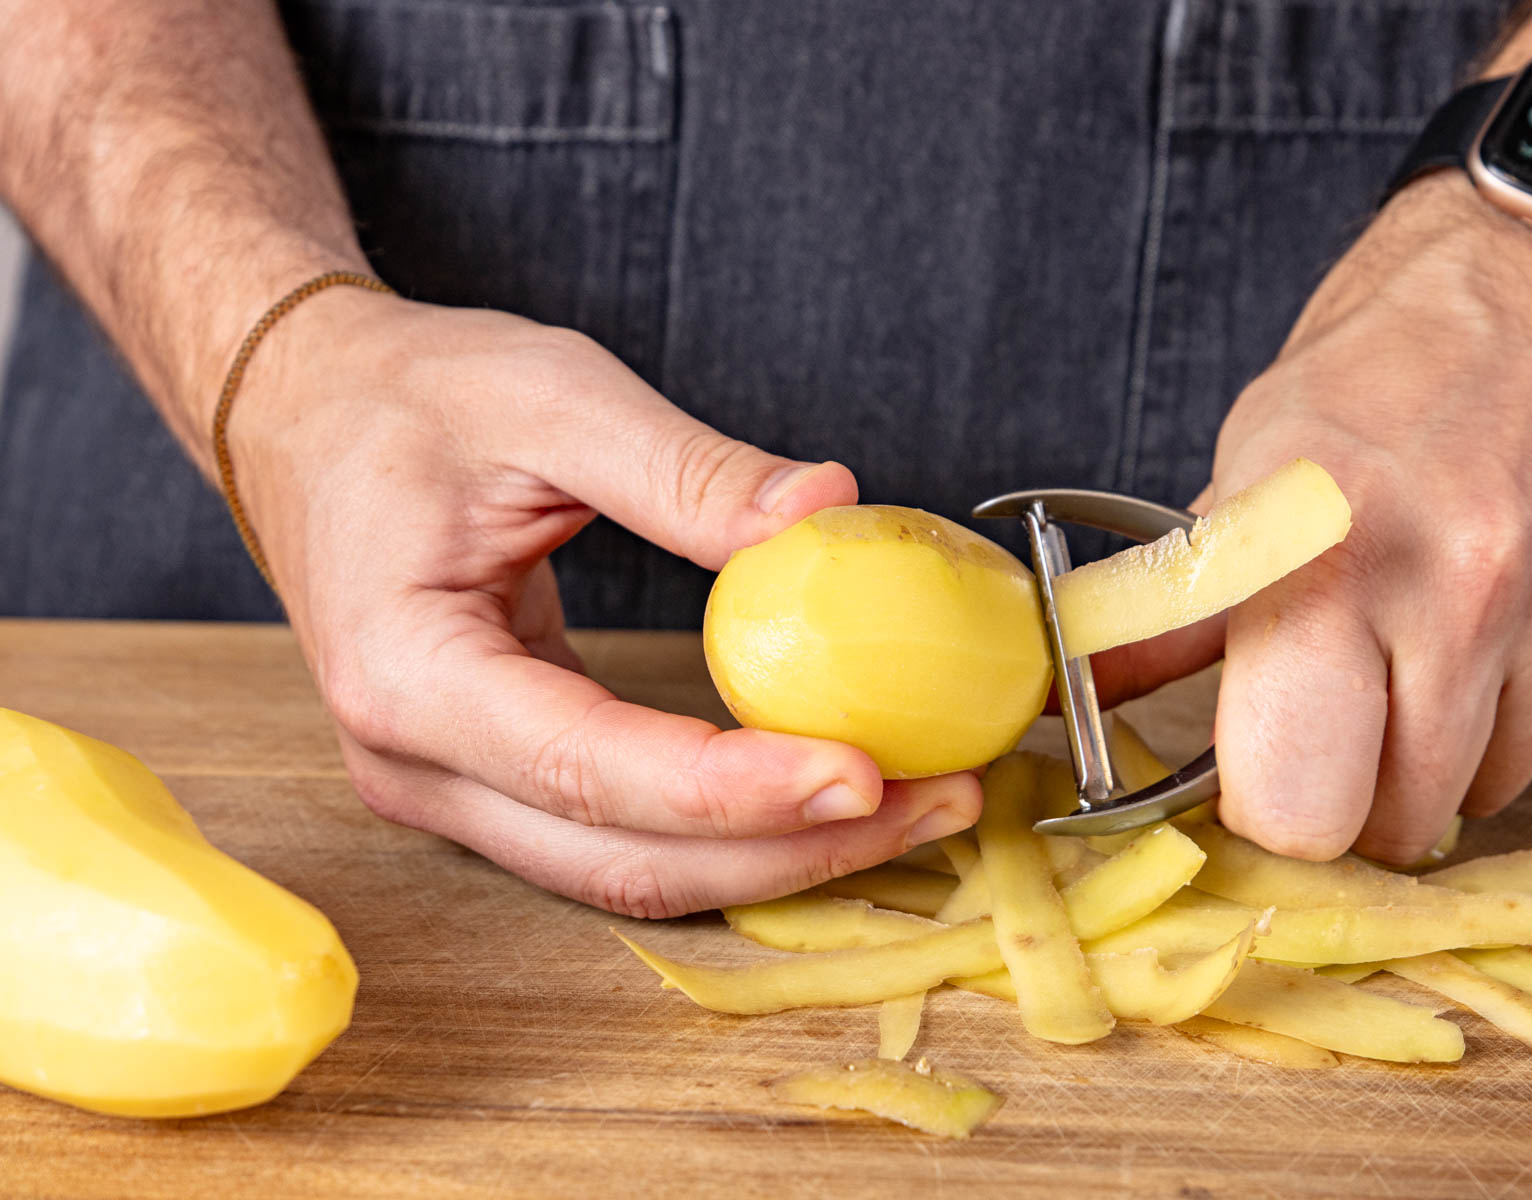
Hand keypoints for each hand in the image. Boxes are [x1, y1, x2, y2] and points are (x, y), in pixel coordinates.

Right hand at [229, 289, 980, 916]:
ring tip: (914, 802)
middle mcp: (417, 763)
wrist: (308, 413)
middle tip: (938, 798)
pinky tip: (827, 789)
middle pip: (628, 861)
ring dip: (781, 854)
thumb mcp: (549, 395)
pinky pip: (626, 839)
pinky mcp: (496, 782)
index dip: (736, 788)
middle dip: (796, 847)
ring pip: (636, 873)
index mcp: (408, 672)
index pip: (590, 767)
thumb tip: (830, 510)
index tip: (866, 771)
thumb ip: (686, 467)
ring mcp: (452, 789)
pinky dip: (735, 828)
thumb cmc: (407, 397)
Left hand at [1099, 174, 1531, 862]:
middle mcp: (1464, 583)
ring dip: (1464, 740)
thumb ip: (1174, 612)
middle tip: (1361, 691)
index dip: (1279, 810)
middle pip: (1404, 817)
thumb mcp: (1246, 473)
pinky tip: (1527, 617)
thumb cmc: (1377, 376)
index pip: (1301, 805)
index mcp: (1325, 555)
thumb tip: (1072, 699)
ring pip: (1502, 787)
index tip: (1276, 774)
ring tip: (1445, 623)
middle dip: (1370, 782)